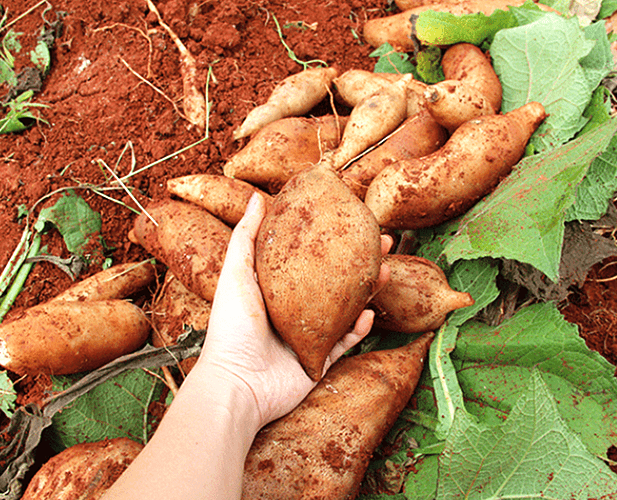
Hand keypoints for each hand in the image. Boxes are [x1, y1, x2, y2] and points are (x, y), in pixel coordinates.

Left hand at [195, 192, 390, 428]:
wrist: (237, 382)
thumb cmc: (231, 327)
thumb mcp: (236, 273)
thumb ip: (247, 236)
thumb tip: (257, 196)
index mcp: (274, 290)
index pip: (307, 259)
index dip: (330, 239)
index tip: (350, 219)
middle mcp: (292, 312)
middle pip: (333, 282)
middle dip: (360, 261)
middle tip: (381, 242)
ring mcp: (307, 337)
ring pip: (345, 310)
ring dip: (367, 291)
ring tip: (385, 270)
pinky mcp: (317, 361)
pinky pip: (345, 343)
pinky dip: (358, 329)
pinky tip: (369, 312)